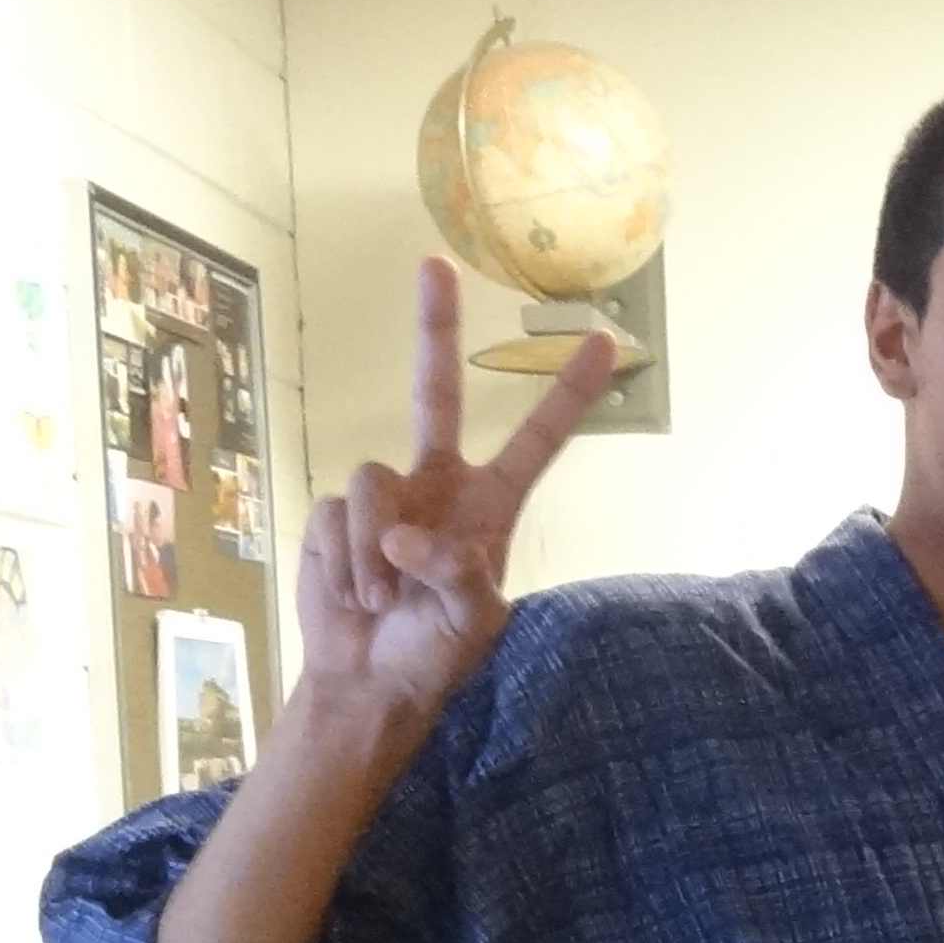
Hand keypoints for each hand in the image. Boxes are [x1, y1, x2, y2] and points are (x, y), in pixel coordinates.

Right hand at [298, 260, 615, 737]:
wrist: (368, 680)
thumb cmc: (434, 651)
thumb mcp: (471, 624)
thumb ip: (455, 578)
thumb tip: (408, 539)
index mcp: (489, 506)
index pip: (536, 441)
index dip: (568, 393)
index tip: (605, 340)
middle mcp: (438, 484)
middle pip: (436, 393)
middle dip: (434, 328)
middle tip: (435, 263)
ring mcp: (386, 496)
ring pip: (374, 480)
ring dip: (375, 551)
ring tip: (384, 598)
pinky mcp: (338, 513)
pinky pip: (338, 515)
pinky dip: (345, 562)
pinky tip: (354, 593)